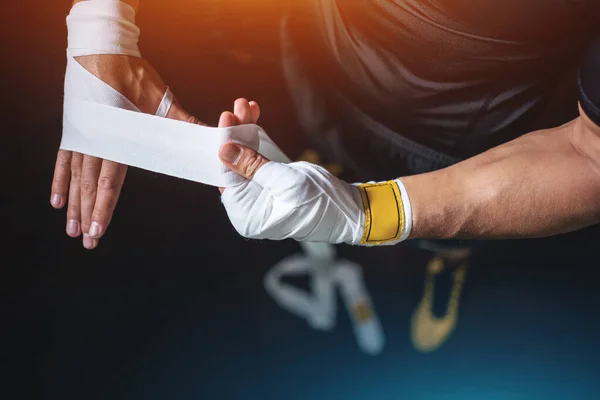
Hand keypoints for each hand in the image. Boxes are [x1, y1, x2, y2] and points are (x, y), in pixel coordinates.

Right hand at [51, 55, 203, 249]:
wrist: (104, 50)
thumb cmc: (134, 76)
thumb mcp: (162, 101)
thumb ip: (184, 124)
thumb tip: (211, 137)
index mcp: (118, 140)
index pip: (109, 183)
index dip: (103, 208)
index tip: (98, 230)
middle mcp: (96, 141)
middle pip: (89, 187)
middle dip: (87, 215)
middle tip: (86, 240)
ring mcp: (82, 135)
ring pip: (76, 178)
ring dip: (73, 204)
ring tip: (70, 228)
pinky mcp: (75, 128)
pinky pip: (64, 159)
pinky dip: (60, 179)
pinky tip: (56, 199)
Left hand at [216, 116, 365, 243]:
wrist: (349, 209)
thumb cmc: (321, 204)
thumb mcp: (285, 182)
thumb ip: (253, 166)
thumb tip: (225, 150)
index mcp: (246, 214)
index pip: (227, 176)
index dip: (225, 146)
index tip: (226, 120)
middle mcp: (249, 204)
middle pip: (233, 165)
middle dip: (235, 134)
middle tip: (237, 109)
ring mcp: (260, 192)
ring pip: (245, 157)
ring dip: (245, 131)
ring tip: (247, 107)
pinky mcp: (272, 181)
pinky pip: (258, 157)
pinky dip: (256, 138)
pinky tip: (253, 117)